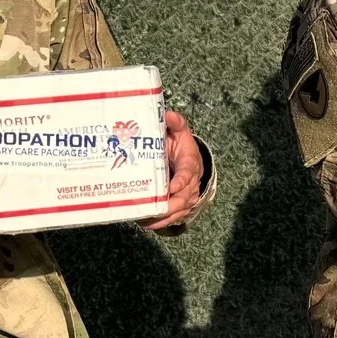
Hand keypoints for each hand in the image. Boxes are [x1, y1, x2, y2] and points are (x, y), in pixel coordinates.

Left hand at [146, 109, 206, 232]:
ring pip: (178, 211)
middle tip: (154, 210)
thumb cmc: (181, 146)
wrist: (191, 161)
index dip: (181, 182)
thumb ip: (175, 123)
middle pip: (183, 199)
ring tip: (146, 221)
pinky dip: (160, 222)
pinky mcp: (181, 205)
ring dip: (163, 218)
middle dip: (169, 206)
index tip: (171, 188)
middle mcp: (190, 183)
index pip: (187, 174)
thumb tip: (168, 114)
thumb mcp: (180, 132)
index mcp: (190, 164)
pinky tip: (146, 223)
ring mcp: (186, 196)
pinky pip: (173, 217)